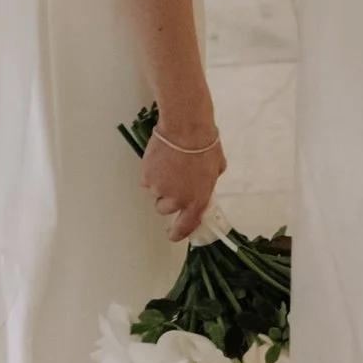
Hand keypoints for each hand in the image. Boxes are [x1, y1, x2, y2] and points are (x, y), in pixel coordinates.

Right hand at [141, 116, 222, 241]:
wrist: (186, 128)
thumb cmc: (205, 145)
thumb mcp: (216, 169)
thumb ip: (208, 183)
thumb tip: (203, 184)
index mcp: (197, 201)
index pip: (185, 226)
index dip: (177, 233)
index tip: (172, 234)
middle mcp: (177, 200)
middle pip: (165, 209)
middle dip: (167, 199)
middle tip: (173, 182)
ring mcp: (160, 189)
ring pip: (154, 194)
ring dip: (159, 186)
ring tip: (167, 167)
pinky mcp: (147, 177)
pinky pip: (146, 181)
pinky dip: (150, 174)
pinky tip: (159, 161)